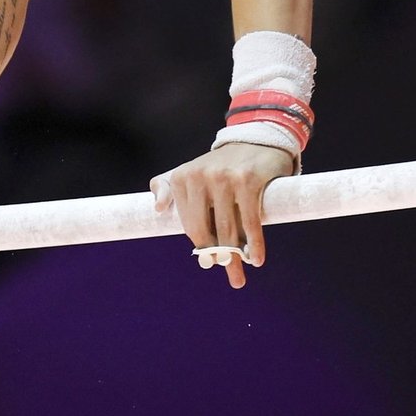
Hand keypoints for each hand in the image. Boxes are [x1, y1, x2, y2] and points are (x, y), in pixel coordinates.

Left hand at [151, 143, 294, 288]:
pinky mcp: (247, 180)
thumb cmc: (223, 165)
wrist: (257, 140)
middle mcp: (200, 176)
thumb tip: (157, 209)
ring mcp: (224, 177)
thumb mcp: (192, 171)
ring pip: (229, 229)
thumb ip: (168, 186)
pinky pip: (250, 222)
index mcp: (182, 177)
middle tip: (231, 276)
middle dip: (219, 258)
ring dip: (237, 258)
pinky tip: (256, 259)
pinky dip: (255, 244)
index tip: (211, 262)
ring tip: (240, 275)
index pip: (191, 226)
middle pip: (208, 230)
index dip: (202, 247)